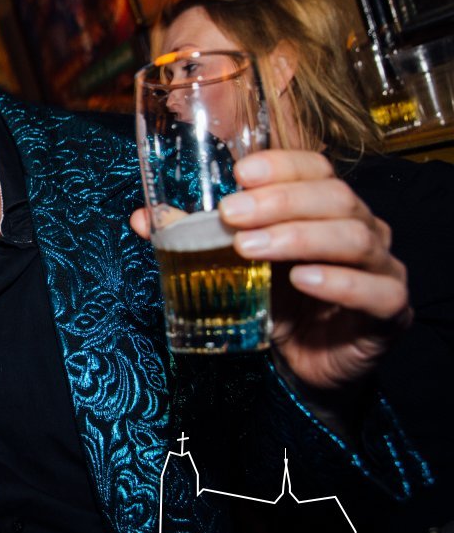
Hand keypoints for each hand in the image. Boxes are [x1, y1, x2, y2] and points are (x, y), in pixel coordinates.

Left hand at [131, 150, 411, 392]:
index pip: (316, 169)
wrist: (307, 367)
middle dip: (279, 201)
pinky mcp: (390, 312)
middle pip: (334, 197)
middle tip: (230, 215)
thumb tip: (143, 219)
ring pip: (355, 237)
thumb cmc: (276, 303)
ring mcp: (381, 268)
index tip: (240, 172)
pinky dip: (340, 282)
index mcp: (325, 209)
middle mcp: (361, 229)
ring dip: (298, 237)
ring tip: (250, 248)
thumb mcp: (234, 266)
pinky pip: (377, 291)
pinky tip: (304, 280)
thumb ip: (194, 239)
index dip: (282, 165)